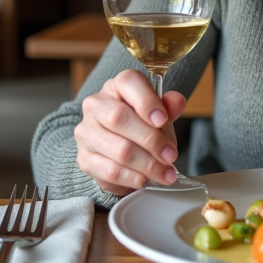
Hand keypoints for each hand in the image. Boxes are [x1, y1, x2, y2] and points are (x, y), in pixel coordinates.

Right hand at [73, 69, 187, 195]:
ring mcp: (86, 132)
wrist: (117, 154)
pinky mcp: (85, 159)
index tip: (162, 120)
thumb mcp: (158, 114)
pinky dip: (133, 178)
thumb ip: (168, 107)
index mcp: (116, 86)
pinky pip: (111, 171)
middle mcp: (96, 105)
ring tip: (165, 173)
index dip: (146, 102)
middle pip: (119, 118)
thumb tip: (177, 101)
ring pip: (119, 148)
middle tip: (171, 155)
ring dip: (147, 164)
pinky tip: (146, 180)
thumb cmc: (140, 127)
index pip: (128, 83)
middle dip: (151, 140)